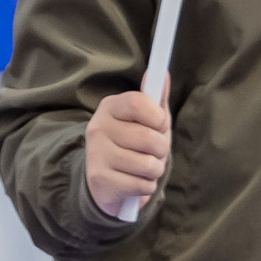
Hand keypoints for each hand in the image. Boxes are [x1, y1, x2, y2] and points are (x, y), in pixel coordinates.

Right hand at [85, 90, 169, 217]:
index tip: (158, 126)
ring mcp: (96, 154)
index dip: (158, 118)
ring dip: (154, 171)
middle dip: (161, 150)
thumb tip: (164, 73)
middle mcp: (98, 127)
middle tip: (150, 152)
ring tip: (142, 168)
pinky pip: (141, 185)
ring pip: (148, 164)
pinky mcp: (99, 179)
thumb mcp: (146, 120)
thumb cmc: (133, 145)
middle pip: (149, 138)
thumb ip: (156, 98)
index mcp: (109, 107)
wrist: (106, 181)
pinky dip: (145, 186)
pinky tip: (133, 182)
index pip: (140, 103)